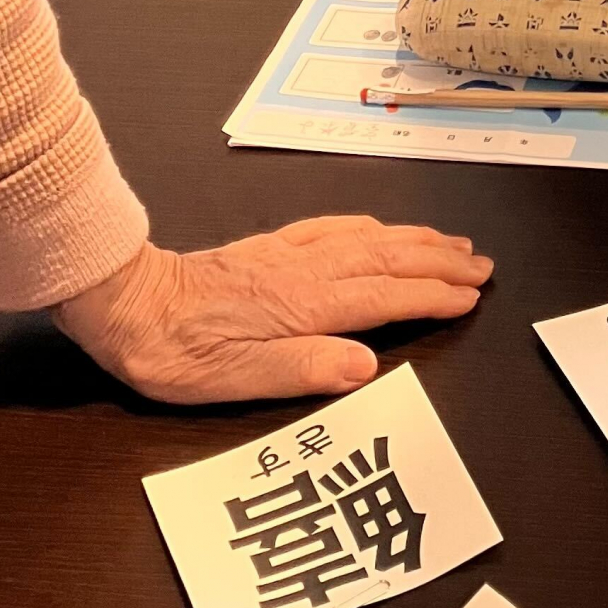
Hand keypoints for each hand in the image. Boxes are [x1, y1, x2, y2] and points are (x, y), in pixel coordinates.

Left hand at [52, 218, 492, 403]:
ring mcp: (288, 253)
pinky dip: (371, 226)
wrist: (125, 303)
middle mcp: (306, 272)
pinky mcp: (268, 247)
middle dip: (440, 262)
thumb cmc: (175, 352)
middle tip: (482, 265)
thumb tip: (366, 365)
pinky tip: (379, 227)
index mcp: (305, 306)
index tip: (472, 296)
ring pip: (368, 238)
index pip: (386, 298)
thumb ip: (305, 369)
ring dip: (415, 240)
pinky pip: (334, 227)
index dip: (434, 296)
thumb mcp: (234, 380)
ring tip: (451, 242)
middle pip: (388, 260)